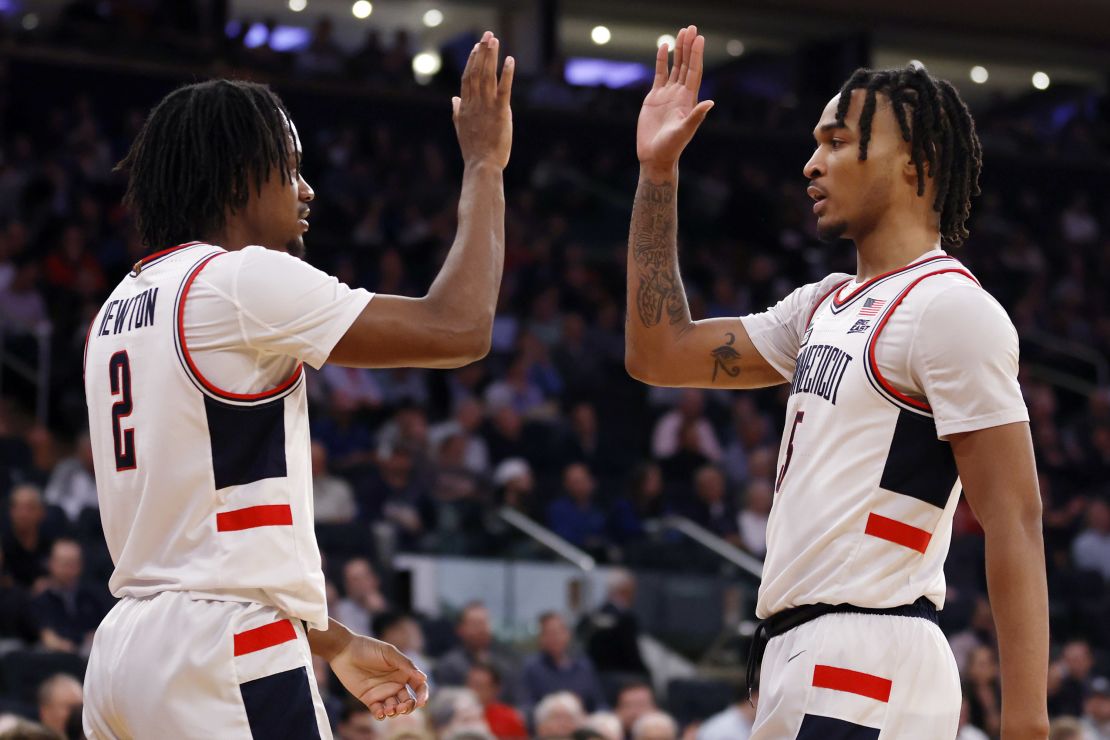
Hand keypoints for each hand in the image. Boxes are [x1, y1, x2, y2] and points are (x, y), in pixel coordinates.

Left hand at [330, 635, 429, 719]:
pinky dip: (381, 715)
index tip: (421, 702)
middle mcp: (395, 684)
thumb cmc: (368, 648)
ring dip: (395, 712)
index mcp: (403, 672)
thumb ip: (405, 664)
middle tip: (402, 707)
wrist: (344, 651)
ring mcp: (382, 692)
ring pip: (394, 708)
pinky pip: (378, 711)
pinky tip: (380, 713)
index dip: (423, 695)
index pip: (419, 687)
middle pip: (408, 701)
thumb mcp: (389, 653)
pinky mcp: (369, 699)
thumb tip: (423, 678)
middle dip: (408, 707)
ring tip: (389, 709)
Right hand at [453, 30, 513, 169]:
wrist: (481, 165)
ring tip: (495, 41)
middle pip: (476, 72)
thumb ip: (457, 112)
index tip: (476, 47)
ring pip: (488, 76)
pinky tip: (510, 60)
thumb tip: (454, 99)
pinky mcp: (500, 113)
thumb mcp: (460, 129)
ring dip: (491, 57)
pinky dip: (507, 74)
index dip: (471, 61)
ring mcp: (486, 107)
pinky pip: (504, 89)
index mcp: (464, 107)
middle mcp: (474, 103)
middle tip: (487, 35)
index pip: (467, 78)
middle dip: (482, 52)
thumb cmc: (473, 151)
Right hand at [637, 25, 713, 174]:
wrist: (655, 156)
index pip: (694, 72)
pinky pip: (660, 75)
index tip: (699, 39)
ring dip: (678, 51)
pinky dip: (662, 61)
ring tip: (680, 33)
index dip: (697, 55)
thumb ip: (696, 116)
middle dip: (688, 47)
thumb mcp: (684, 131)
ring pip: (675, 67)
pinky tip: (664, 48)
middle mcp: (680, 94)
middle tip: (691, 28)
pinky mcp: (654, 98)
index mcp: (689, 100)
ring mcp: (667, 95)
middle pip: (686, 65)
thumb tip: (711, 102)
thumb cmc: (671, 147)